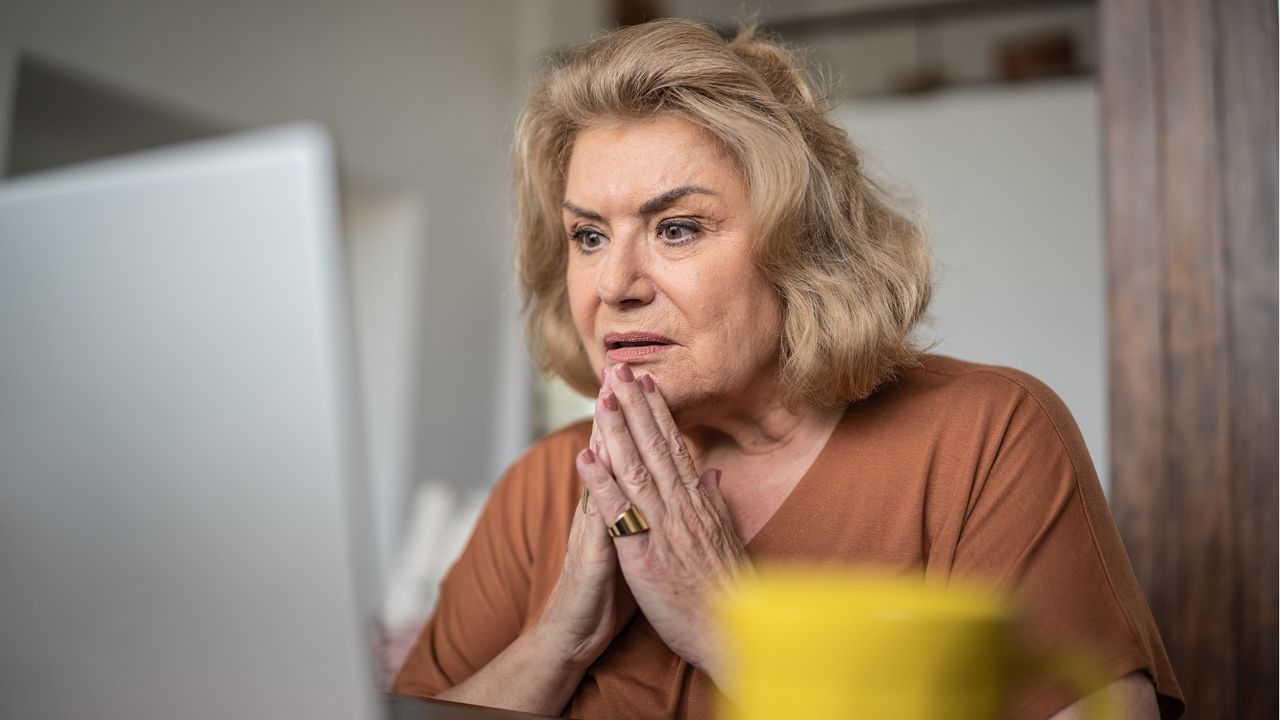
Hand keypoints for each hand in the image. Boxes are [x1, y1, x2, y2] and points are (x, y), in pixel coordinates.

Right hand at [532, 389, 636, 670]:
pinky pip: (592, 518)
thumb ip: (648, 517)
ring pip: (600, 476)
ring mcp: (593, 530)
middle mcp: (604, 512)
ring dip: (602, 437)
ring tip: (606, 399)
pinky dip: (593, 489)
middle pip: (613, 454)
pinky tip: (589, 462)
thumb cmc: (606, 594)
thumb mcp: (635, 550)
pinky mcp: (590, 555)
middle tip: (621, 369)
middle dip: (619, 411)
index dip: (640, 419)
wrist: (573, 633)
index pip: (633, 456)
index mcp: (622, 510)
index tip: (647, 380)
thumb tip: (673, 490)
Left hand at [579, 363, 754, 686]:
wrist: (728, 633)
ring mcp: (662, 527)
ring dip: (617, 429)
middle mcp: (681, 506)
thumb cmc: (727, 592)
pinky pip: (618, 511)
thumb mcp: (725, 540)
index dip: (659, 413)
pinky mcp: (643, 553)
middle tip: (619, 369)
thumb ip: (715, 505)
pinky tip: (584, 455)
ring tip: (601, 397)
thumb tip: (713, 476)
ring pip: (636, 467)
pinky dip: (600, 481)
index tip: (648, 382)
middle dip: (635, 405)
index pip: (675, 448)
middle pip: (655, 446)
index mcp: (697, 503)